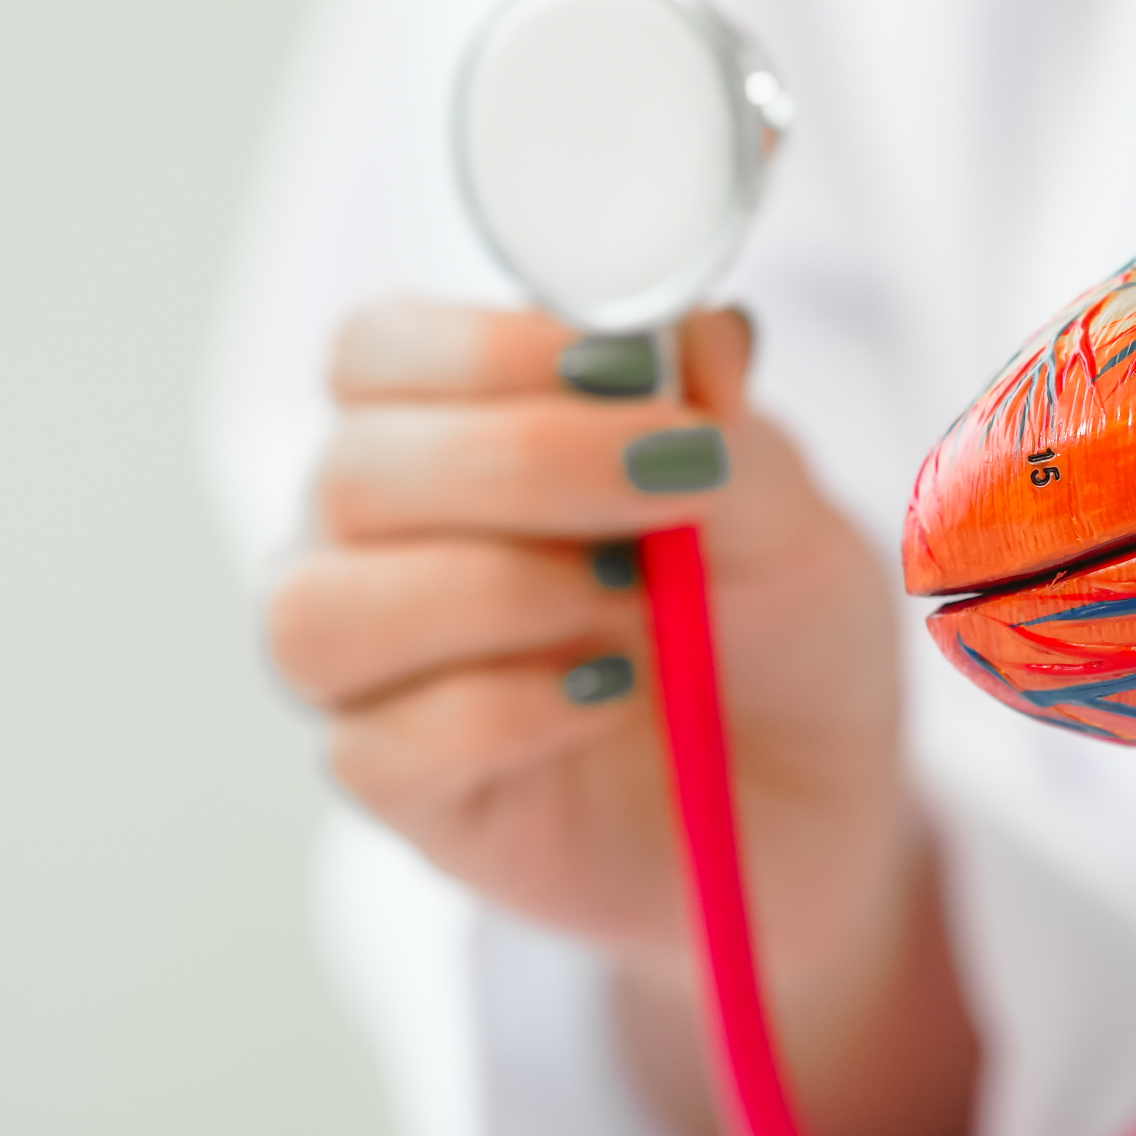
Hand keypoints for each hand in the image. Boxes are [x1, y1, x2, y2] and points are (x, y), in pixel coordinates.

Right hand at [265, 302, 972, 1135]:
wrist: (811, 806)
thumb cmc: (772, 629)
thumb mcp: (787, 517)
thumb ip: (731, 424)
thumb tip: (690, 329)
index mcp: (442, 428)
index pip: (377, 353)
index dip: (485, 348)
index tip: (626, 368)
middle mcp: (372, 540)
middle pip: (350, 473)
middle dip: (522, 464)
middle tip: (672, 479)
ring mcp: (370, 672)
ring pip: (324, 615)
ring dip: (496, 593)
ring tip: (633, 601)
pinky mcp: (396, 790)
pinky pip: (384, 744)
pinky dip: (508, 709)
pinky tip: (605, 698)